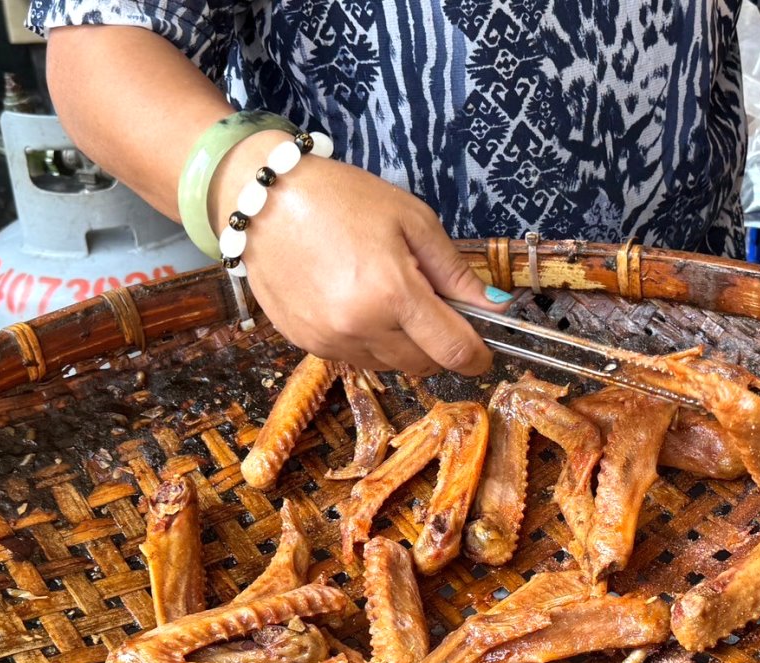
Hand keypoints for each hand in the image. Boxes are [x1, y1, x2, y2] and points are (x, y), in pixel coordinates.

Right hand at [211, 130, 498, 375]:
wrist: (263, 198)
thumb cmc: (342, 199)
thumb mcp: (412, 222)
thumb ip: (455, 272)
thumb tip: (495, 308)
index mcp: (393, 293)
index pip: (452, 350)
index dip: (477, 356)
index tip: (484, 350)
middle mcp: (361, 327)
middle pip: (424, 365)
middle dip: (439, 346)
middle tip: (434, 309)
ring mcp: (330, 341)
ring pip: (390, 367)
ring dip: (404, 346)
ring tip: (389, 299)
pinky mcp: (307, 345)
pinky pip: (356, 359)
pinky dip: (370, 342)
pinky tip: (358, 304)